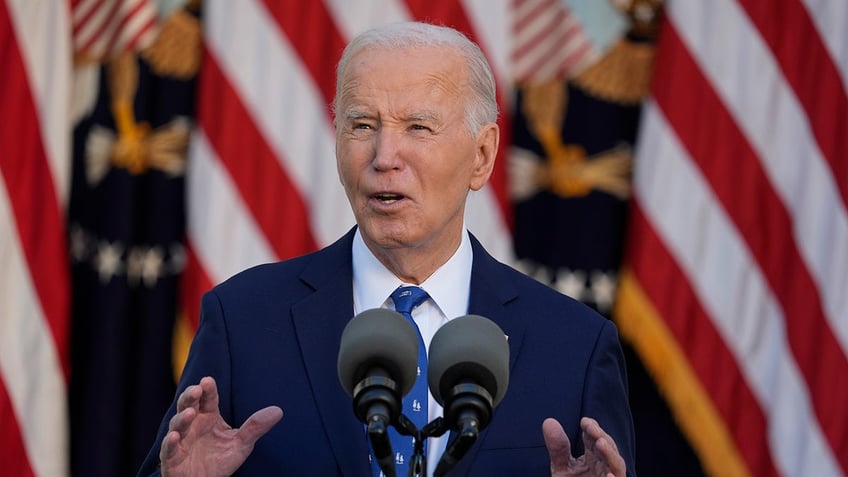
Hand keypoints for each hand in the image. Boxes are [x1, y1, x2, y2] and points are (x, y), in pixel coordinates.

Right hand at [159, 376, 282, 476]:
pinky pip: (168, 449)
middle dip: (190, 396)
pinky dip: (170, 442)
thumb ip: (256, 427)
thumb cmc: (220, 459)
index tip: (208, 380)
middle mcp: (193, 424)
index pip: (208, 399)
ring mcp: (180, 440)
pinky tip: (175, 436)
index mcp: (208, 416)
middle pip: (188, 405)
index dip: (207, 389)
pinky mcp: (172, 458)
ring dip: (183, 418)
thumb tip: (279, 411)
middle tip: (197, 389)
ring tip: (191, 413)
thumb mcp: (241, 443)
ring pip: (177, 424)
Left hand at [543, 417, 625, 476]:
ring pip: (616, 466)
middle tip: (591, 427)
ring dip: (610, 455)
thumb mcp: (562, 469)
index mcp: (594, 458)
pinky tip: (608, 476)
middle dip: (601, 436)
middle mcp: (604, 468)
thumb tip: (548, 421)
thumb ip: (557, 448)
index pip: (595, 439)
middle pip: (607, 449)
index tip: (584, 421)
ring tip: (600, 443)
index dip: (592, 428)